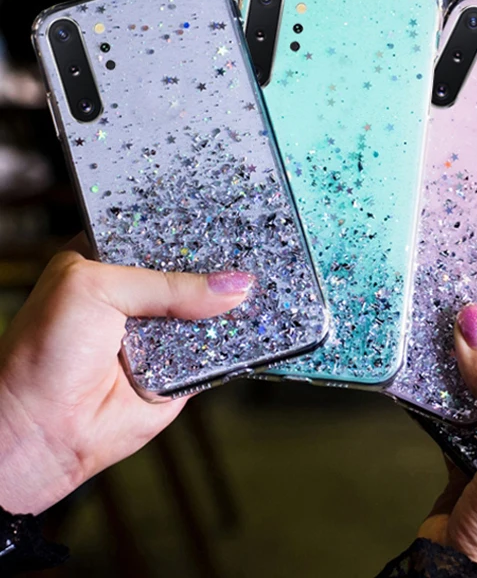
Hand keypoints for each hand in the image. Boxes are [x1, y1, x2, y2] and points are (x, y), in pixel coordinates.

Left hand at [0, 236, 254, 513]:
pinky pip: (219, 348)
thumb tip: (233, 286)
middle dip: (221, 266)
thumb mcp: (97, 289)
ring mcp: (164, 331)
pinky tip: (256, 321)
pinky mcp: (183, 367)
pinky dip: (236, 340)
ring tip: (262, 285)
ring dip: (232, 303)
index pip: (163, 233)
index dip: (193, 229)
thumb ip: (167, 284)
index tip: (230, 218)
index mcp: (111, 260)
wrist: (42, 431)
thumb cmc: (43, 353)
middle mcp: (140, 295)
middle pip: (194, 270)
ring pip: (211, 309)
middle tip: (253, 253)